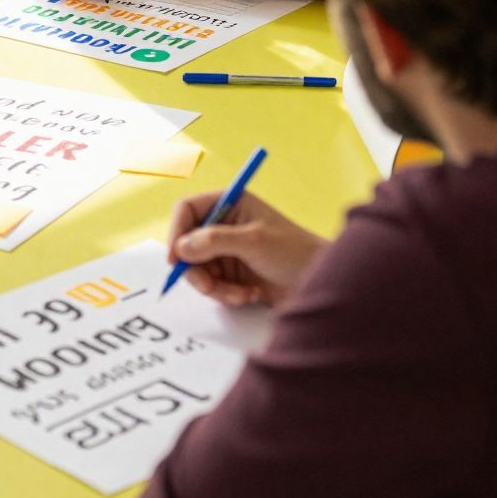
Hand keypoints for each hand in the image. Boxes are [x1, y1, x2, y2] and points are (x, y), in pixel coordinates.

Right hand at [167, 189, 325, 308]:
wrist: (320, 283)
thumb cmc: (294, 252)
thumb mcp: (253, 241)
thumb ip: (214, 241)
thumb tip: (181, 248)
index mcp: (230, 203)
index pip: (187, 210)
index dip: (177, 232)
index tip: (176, 259)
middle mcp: (224, 224)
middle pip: (186, 245)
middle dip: (196, 269)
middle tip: (209, 287)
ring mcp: (227, 250)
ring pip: (198, 270)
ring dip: (215, 287)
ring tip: (241, 294)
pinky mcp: (232, 274)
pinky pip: (212, 286)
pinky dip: (226, 294)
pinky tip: (250, 295)